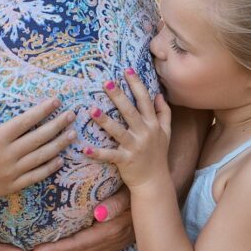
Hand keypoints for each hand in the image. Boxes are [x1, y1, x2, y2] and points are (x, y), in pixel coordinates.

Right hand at [0, 89, 76, 205]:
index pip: (26, 120)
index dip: (43, 110)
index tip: (56, 101)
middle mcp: (9, 154)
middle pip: (40, 137)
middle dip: (58, 124)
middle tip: (72, 115)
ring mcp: (13, 171)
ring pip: (42, 156)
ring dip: (59, 144)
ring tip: (72, 135)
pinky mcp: (13, 185)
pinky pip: (36, 176)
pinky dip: (49, 168)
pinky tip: (59, 160)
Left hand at [26, 186, 134, 250]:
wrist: (159, 195)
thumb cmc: (139, 187)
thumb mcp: (129, 191)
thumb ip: (116, 204)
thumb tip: (98, 215)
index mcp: (112, 228)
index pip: (79, 243)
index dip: (57, 250)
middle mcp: (113, 240)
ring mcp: (116, 243)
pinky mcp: (118, 243)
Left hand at [84, 70, 171, 190]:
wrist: (155, 181)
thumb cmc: (158, 155)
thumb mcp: (166, 132)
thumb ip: (164, 113)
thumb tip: (159, 94)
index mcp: (152, 124)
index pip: (144, 100)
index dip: (136, 84)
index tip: (127, 69)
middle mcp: (144, 133)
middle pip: (130, 111)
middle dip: (118, 97)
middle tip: (106, 83)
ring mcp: (135, 147)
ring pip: (118, 131)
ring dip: (105, 120)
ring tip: (91, 109)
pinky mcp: (125, 160)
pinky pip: (110, 155)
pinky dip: (97, 153)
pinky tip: (84, 148)